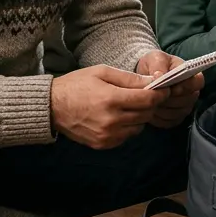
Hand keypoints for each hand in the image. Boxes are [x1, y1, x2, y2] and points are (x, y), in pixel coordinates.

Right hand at [50, 64, 166, 149]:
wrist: (51, 107)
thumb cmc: (77, 85)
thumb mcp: (102, 72)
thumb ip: (129, 78)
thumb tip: (153, 81)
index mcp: (111, 99)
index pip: (149, 100)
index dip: (161, 93)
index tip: (163, 89)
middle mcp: (111, 121)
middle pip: (147, 114)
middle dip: (151, 104)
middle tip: (146, 95)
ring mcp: (107, 135)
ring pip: (139, 127)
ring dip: (140, 116)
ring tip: (128, 106)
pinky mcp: (103, 144)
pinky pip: (127, 136)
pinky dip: (128, 127)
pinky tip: (118, 117)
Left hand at [137, 50, 203, 128]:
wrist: (145, 76)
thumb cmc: (154, 64)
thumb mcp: (155, 58)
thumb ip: (159, 65)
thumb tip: (159, 75)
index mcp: (192, 76)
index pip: (198, 83)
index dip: (185, 87)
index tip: (171, 88)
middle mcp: (192, 93)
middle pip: (187, 101)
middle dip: (169, 100)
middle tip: (154, 96)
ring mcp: (184, 107)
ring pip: (177, 113)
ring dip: (162, 109)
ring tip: (149, 102)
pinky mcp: (175, 118)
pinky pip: (169, 122)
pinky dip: (158, 118)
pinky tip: (149, 111)